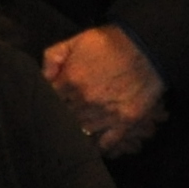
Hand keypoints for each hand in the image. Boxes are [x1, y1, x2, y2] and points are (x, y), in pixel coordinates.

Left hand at [44, 26, 166, 159]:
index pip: (49, 100)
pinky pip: (106, 142)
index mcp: (70, 81)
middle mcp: (85, 102)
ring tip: (71, 134)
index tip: (48, 104)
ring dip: (77, 131)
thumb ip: (53, 57)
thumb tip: (41, 78)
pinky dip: (98, 146)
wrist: (146, 46)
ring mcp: (106, 114)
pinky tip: (93, 145)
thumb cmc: (110, 42)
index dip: (47, 102)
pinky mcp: (125, 121)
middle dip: (61, 117)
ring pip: (82, 131)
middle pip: (64, 118)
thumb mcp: (75, 41)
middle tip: (60, 119)